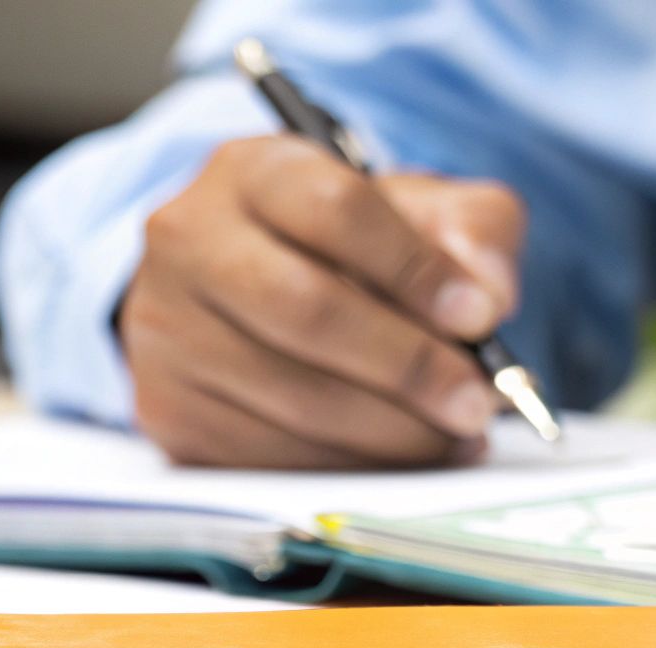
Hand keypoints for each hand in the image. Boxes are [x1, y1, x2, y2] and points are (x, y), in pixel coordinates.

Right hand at [119, 134, 525, 467]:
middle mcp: (188, 242)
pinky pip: (271, 455)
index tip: (479, 316)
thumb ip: (472, 231)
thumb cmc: (347, 251)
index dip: (415, 268)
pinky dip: (354, 466)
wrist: (247, 295)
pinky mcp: (168, 411)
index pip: (335, 209)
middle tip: (476, 401)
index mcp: (254, 172)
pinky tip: (406, 457)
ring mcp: (166, 331)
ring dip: (393, 430)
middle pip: (307, 309)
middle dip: (408, 365)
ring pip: (291, 395)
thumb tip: (488, 295)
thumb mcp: (418, 211)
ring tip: (457, 434)